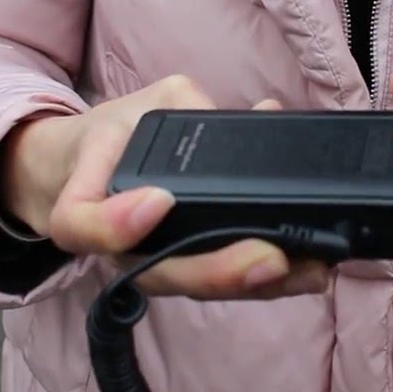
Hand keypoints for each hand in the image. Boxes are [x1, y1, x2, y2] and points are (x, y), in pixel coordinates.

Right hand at [0, 75, 330, 300]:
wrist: (89, 170)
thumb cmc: (114, 136)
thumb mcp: (139, 102)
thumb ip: (187, 104)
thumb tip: (259, 117)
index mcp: (86, 204)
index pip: (82, 225)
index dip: (117, 223)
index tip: (160, 200)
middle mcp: (120, 248)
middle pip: (161, 276)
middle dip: (220, 271)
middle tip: (272, 258)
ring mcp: (155, 266)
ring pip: (199, 289)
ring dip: (258, 286)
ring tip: (309, 269)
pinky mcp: (189, 269)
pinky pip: (223, 282)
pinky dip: (269, 281)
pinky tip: (311, 270)